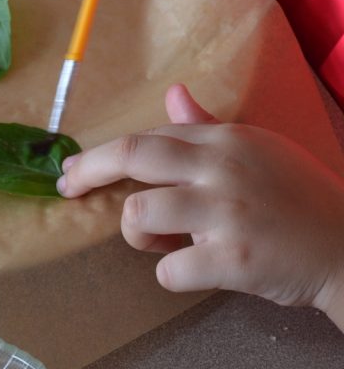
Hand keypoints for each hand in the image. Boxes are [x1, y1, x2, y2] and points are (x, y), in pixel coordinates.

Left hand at [57, 84, 343, 330]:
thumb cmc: (299, 199)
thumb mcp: (259, 150)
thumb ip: (209, 127)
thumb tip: (172, 94)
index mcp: (226, 140)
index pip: (147, 137)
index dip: (101, 155)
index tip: (74, 170)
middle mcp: (222, 167)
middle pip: (133, 157)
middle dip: (89, 172)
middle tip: (68, 190)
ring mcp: (226, 212)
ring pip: (140, 215)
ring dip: (141, 236)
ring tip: (170, 243)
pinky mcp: (233, 259)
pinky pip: (168, 270)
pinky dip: (173, 275)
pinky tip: (201, 270)